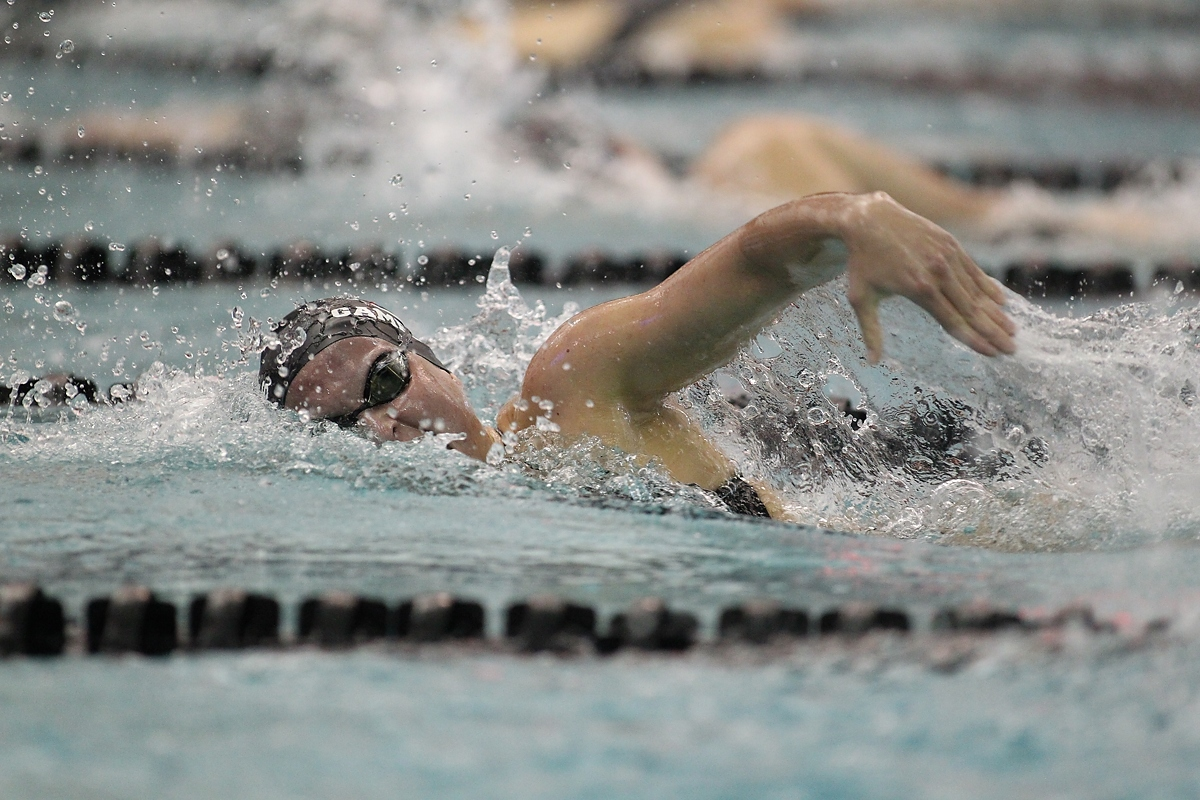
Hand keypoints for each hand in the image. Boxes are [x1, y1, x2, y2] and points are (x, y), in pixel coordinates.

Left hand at [842, 193, 1016, 362]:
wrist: (868, 219)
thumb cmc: (862, 262)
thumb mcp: (861, 298)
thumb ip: (870, 331)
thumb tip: (871, 362)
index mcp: (919, 289)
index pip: (954, 321)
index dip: (975, 340)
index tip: (992, 354)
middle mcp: (938, 272)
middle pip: (971, 310)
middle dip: (993, 331)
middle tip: (1011, 349)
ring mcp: (947, 256)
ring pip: (977, 291)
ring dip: (996, 313)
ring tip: (1011, 330)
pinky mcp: (951, 243)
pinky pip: (974, 271)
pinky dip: (988, 287)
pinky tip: (1001, 302)